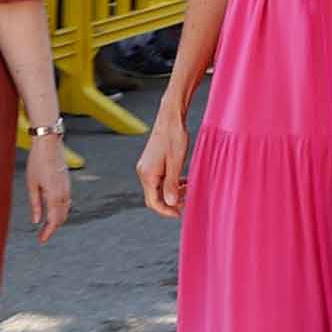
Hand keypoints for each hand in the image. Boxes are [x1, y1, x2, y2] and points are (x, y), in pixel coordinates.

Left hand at [26, 137, 70, 241]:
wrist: (49, 144)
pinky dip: (61, 211)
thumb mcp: (32, 184)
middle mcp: (64, 194)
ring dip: (57, 220)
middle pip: (61, 217)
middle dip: (52, 228)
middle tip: (42, 236)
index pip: (54, 220)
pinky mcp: (67, 183)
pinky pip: (66, 202)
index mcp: (54, 195)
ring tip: (46, 226)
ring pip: (65, 210)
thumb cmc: (37, 162)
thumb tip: (37, 220)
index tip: (41, 240)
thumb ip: (35, 204)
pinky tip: (53, 212)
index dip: (48, 232)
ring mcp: (67, 188)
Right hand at [137, 103, 188, 217]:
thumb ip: (172, 185)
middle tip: (186, 202)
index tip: (180, 214)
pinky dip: (170, 183)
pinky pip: (159, 179)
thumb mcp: (176, 163)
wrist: (170, 117)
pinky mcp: (151, 162)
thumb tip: (170, 203)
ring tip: (188, 189)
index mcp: (148, 174)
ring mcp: (146, 166)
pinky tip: (183, 180)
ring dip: (172, 192)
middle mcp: (143, 171)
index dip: (166, 211)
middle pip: (154, 197)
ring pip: (157, 188)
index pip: (153, 202)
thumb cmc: (175, 137)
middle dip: (170, 202)